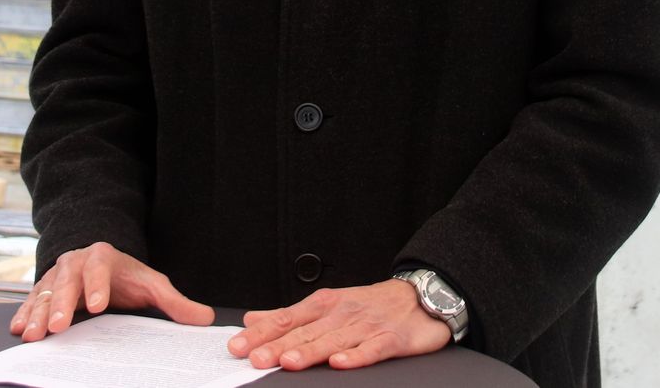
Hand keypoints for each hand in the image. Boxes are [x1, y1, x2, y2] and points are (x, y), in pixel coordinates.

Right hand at [7, 242, 214, 341]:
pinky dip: (24, 313)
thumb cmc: (126, 276)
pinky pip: (31, 300)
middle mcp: (75, 263)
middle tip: (55, 327)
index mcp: (103, 257)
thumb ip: (175, 301)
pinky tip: (19, 328)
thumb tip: (205, 318)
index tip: (98, 306)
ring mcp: (56, 276)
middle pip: (66, 282)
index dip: (97, 286)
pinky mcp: (44, 289)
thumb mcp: (151, 284)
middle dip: (59, 305)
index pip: (99, 269)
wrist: (99, 260)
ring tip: (31, 334)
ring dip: (36, 313)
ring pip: (45, 293)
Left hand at [225, 278, 450, 370]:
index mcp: (323, 305)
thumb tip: (252, 320)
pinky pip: (372, 349)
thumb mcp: (327, 304)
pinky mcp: (391, 338)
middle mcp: (341, 314)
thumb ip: (288, 315)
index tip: (237, 346)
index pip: (285, 319)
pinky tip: (341, 364)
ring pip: (334, 341)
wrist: (421, 295)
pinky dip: (357, 356)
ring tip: (288, 363)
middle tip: (254, 358)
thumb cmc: (370, 304)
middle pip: (305, 332)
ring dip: (311, 352)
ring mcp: (366, 326)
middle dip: (278, 346)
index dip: (261, 333)